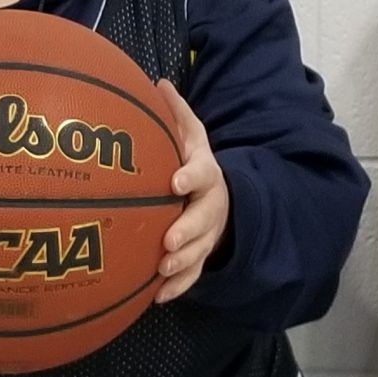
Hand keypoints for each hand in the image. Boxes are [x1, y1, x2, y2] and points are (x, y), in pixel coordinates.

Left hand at [152, 78, 229, 303]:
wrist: (221, 197)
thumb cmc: (191, 162)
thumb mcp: (189, 134)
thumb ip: (174, 112)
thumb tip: (157, 81)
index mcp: (206, 173)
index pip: (201, 173)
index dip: (191, 177)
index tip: (174, 181)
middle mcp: (210, 205)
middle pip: (204, 219)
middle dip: (188, 230)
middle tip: (168, 240)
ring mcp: (207, 233)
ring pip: (200, 251)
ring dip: (183, 263)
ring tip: (162, 269)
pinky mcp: (200, 255)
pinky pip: (192, 274)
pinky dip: (178, 286)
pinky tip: (158, 295)